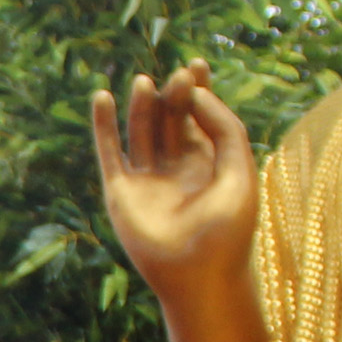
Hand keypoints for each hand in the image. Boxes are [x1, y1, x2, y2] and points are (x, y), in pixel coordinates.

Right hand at [91, 61, 259, 296]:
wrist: (199, 276)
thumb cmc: (228, 229)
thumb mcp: (239, 170)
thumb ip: (225, 128)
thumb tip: (197, 93)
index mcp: (208, 163)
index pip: (198, 116)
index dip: (198, 89)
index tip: (196, 65)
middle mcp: (175, 168)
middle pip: (170, 119)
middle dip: (173, 96)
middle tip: (177, 78)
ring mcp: (147, 180)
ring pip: (141, 132)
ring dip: (141, 105)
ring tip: (144, 82)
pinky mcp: (121, 193)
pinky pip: (109, 153)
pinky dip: (104, 126)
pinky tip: (102, 98)